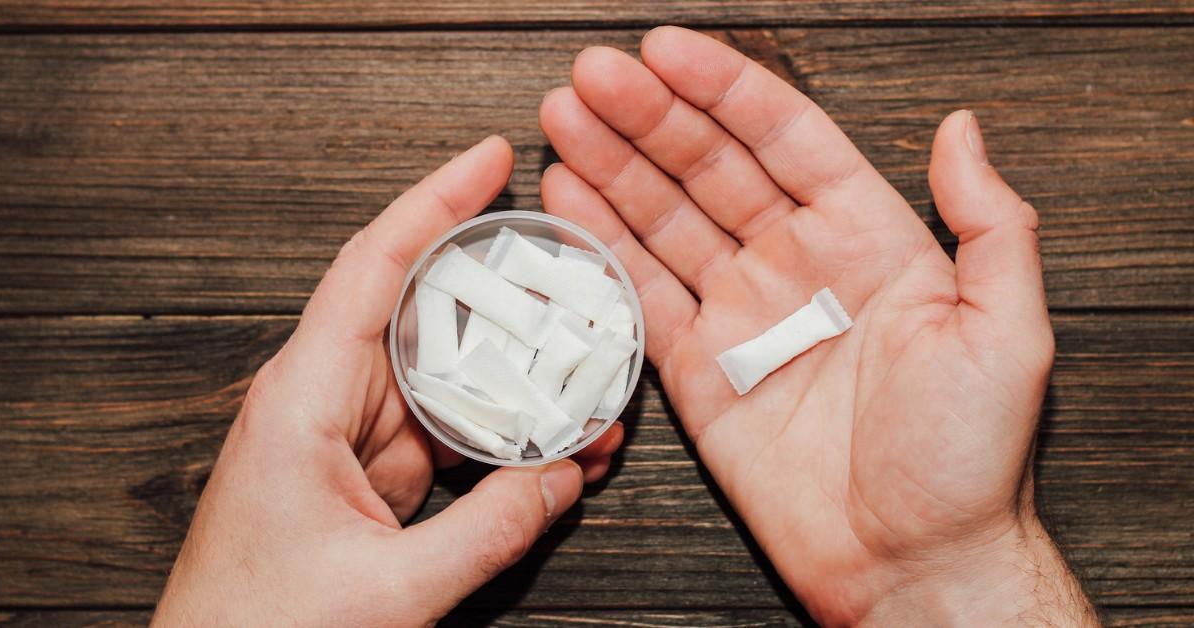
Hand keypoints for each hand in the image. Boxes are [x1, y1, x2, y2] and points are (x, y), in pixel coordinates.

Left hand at [152, 136, 622, 626]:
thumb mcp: (391, 587)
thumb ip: (490, 530)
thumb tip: (562, 477)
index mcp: (302, 397)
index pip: (374, 267)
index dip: (434, 202)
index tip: (489, 158)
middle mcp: (322, 400)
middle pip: (426, 317)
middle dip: (505, 300)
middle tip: (574, 283)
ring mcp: (345, 438)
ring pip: (444, 379)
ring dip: (511, 382)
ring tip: (585, 383)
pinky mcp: (365, 475)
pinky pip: (444, 433)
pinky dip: (495, 437)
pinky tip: (549, 447)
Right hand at [539, 27, 1095, 625]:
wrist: (912, 562)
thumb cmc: (969, 458)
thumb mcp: (1008, 331)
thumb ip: (992, 223)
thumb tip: (963, 129)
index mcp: (867, 239)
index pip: (784, 139)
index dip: (723, 90)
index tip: (666, 51)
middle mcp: (797, 265)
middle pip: (709, 167)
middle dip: (647, 117)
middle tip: (591, 75)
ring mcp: (742, 315)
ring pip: (665, 220)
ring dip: (613, 166)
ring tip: (564, 115)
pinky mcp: (698, 371)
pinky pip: (642, 296)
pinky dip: (604, 247)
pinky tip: (570, 199)